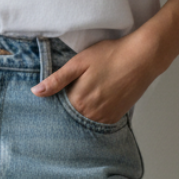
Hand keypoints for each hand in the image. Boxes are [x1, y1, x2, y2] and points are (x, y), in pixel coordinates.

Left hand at [31, 28, 167, 125]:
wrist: (142, 57)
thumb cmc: (110, 55)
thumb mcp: (78, 63)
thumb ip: (57, 80)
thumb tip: (36, 92)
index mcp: (77, 100)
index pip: (57, 110)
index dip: (53, 105)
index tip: (52, 101)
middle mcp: (91, 113)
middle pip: (71, 118)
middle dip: (66, 113)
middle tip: (69, 100)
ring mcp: (105, 117)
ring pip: (85, 121)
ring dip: (81, 114)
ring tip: (84, 99)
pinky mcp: (117, 116)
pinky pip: (100, 122)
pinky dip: (94, 115)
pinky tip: (96, 103)